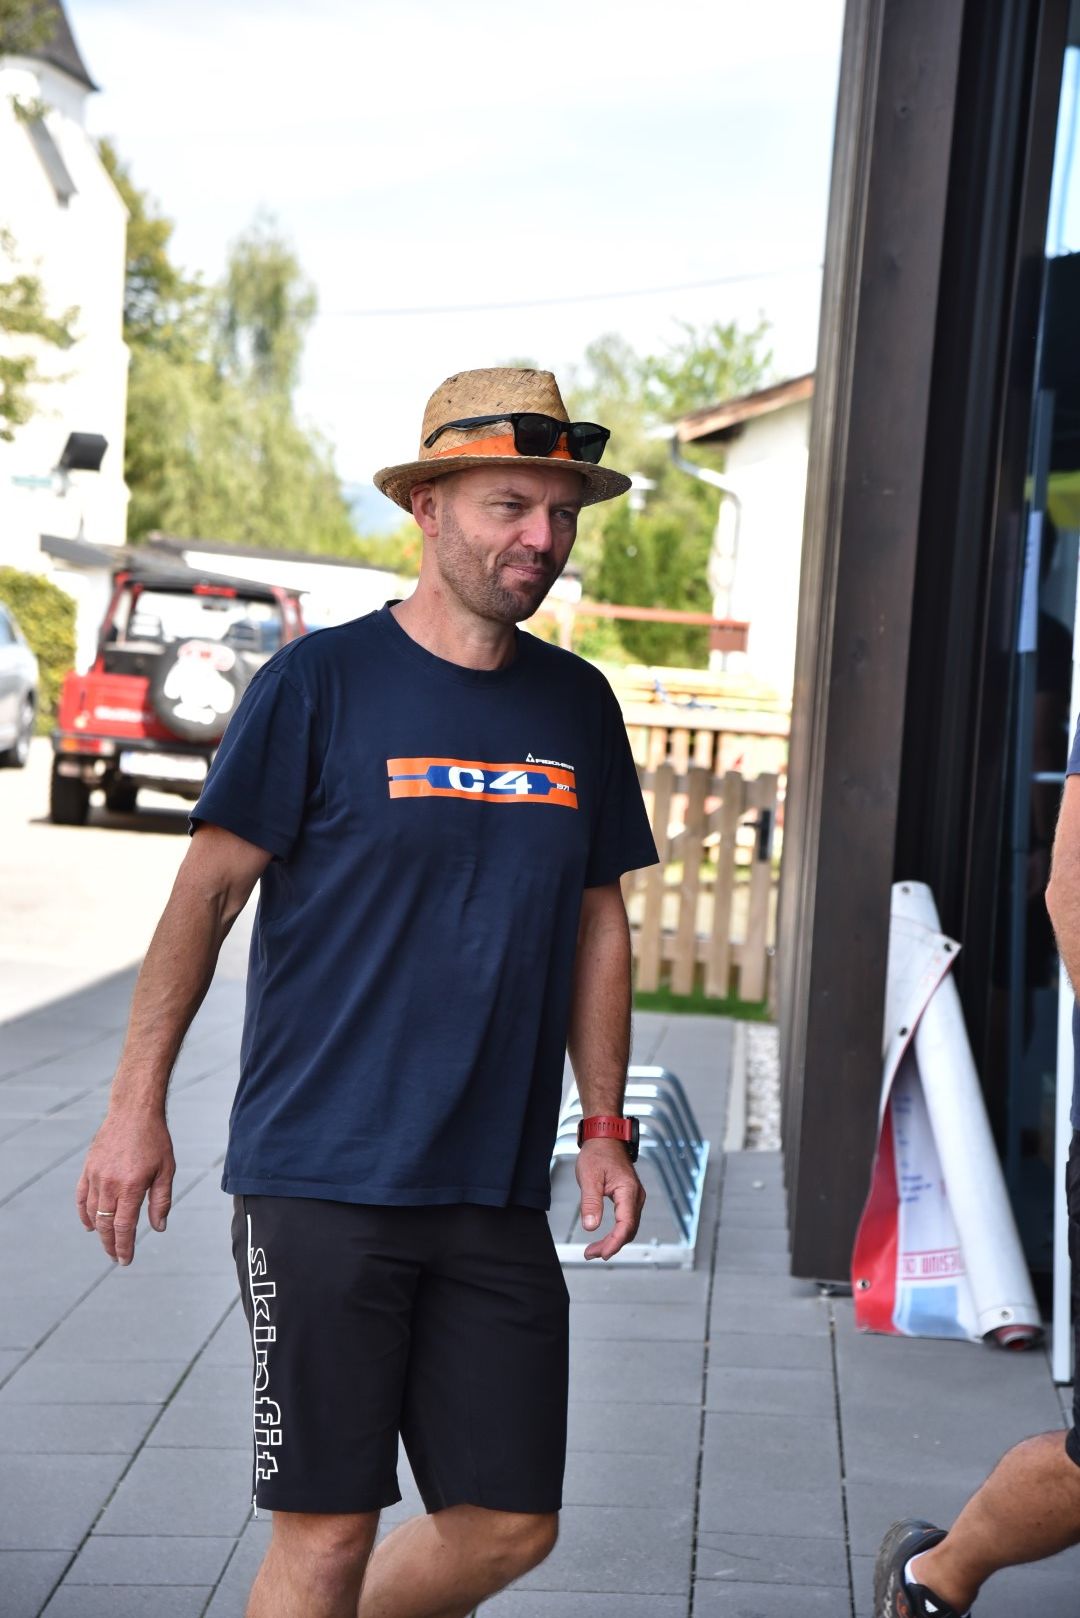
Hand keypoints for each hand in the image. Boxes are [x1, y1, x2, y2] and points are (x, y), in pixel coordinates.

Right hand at [76, 1109, 174, 1265]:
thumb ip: (161, 1201)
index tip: (125, 1260)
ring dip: (98, 1232)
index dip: (124, 1246)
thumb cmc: (154, 1140)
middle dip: (110, 1244)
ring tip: (107, 1243)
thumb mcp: (166, 1170)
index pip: (123, 1227)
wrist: (134, 1112)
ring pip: (91, 1213)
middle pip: (105, 1224)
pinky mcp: (88, 1168)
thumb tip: (158, 1228)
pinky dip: (84, 1213)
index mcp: (130, 1186)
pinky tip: (89, 1225)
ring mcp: (95, 1176)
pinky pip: (81, 1197)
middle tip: (117, 1257)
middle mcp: (109, 1184)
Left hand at [576, 1138, 645, 1259]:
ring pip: (628, 1227)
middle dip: (611, 1245)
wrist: (605, 1137)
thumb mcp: (589, 1177)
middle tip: (591, 1254)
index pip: (626, 1225)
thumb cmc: (598, 1152)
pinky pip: (626, 1220)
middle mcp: (636, 1196)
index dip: (614, 1242)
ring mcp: (634, 1197)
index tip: (601, 1253)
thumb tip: (591, 1226)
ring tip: (594, 1250)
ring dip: (613, 1241)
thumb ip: (590, 1202)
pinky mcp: (629, 1197)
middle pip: (628, 1230)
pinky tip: (605, 1238)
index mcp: (628, 1191)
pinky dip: (616, 1232)